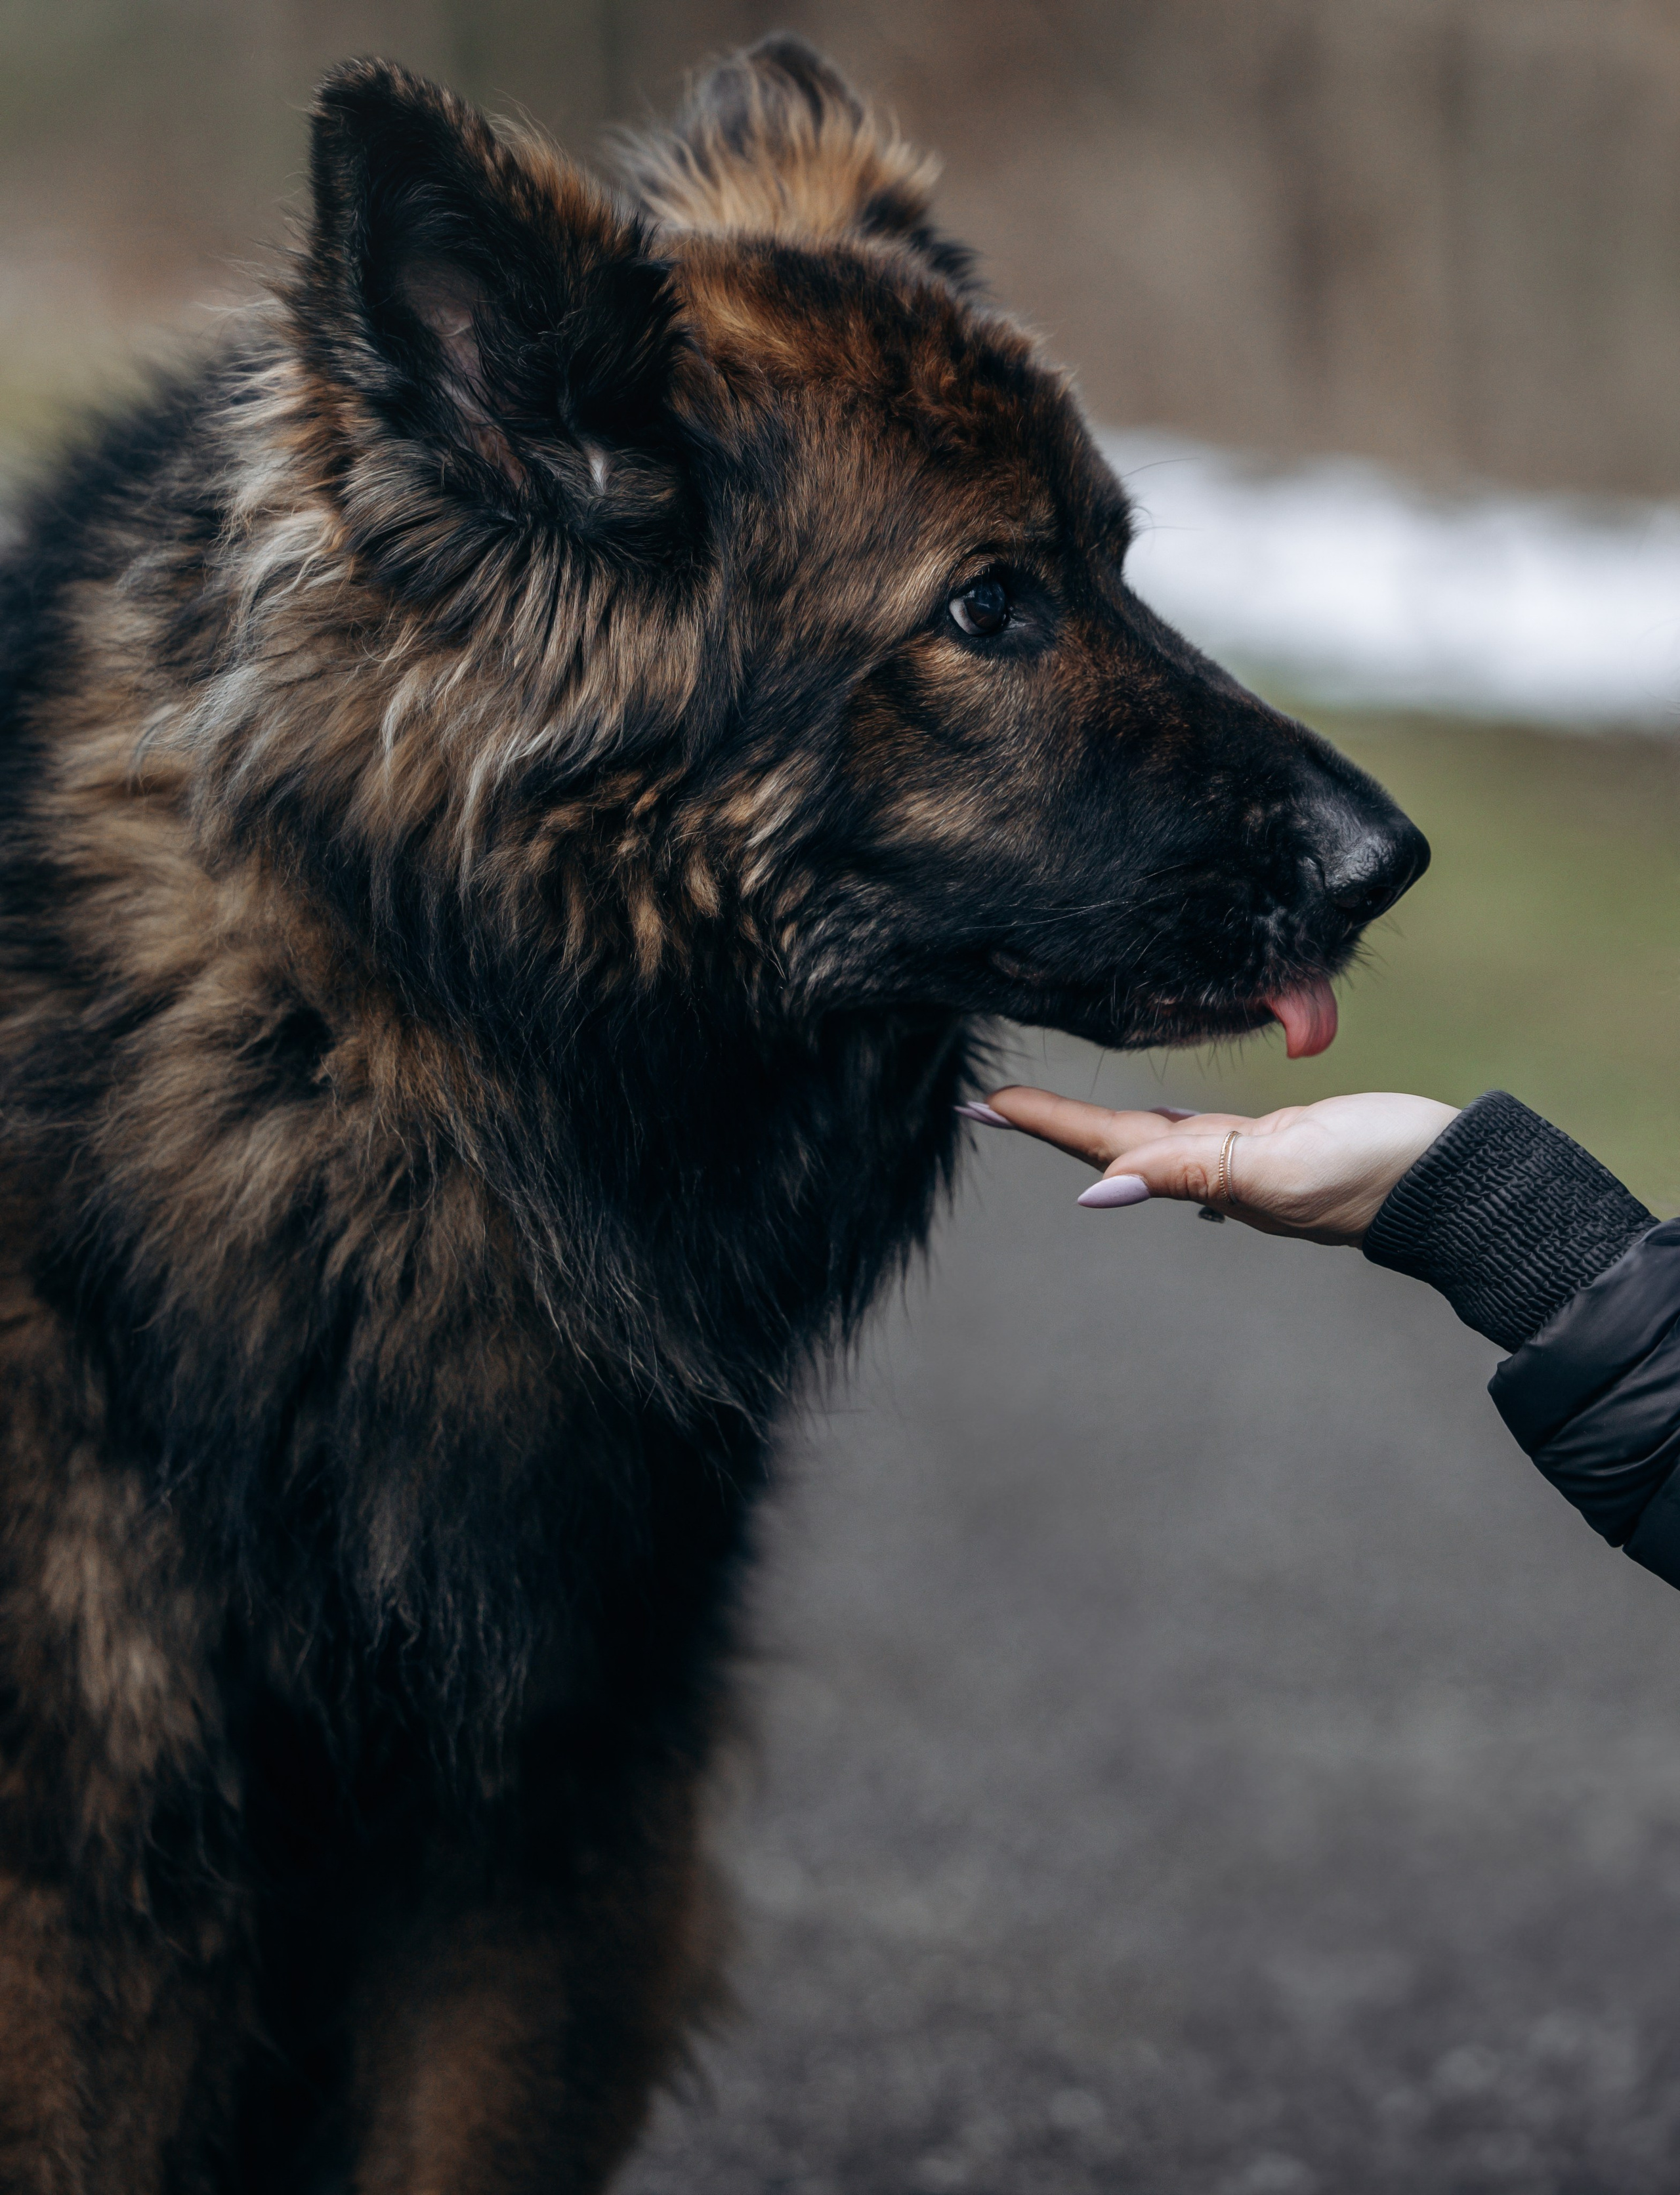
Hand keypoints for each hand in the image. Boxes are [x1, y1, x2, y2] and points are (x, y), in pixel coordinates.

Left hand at [968, 1089, 1459, 1244]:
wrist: (1455, 1182)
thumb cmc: (1376, 1170)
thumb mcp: (1281, 1167)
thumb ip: (1191, 1172)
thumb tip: (1096, 1194)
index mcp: (1205, 1170)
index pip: (1103, 1145)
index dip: (1042, 1123)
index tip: (981, 1105)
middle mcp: (1214, 1169)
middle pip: (1112, 1142)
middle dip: (1049, 1125)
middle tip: (990, 1104)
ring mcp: (1245, 1158)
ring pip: (1150, 1139)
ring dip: (1093, 1127)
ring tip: (1045, 1113)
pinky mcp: (1278, 1142)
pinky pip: (1198, 1134)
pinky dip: (1160, 1127)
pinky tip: (1152, 1127)